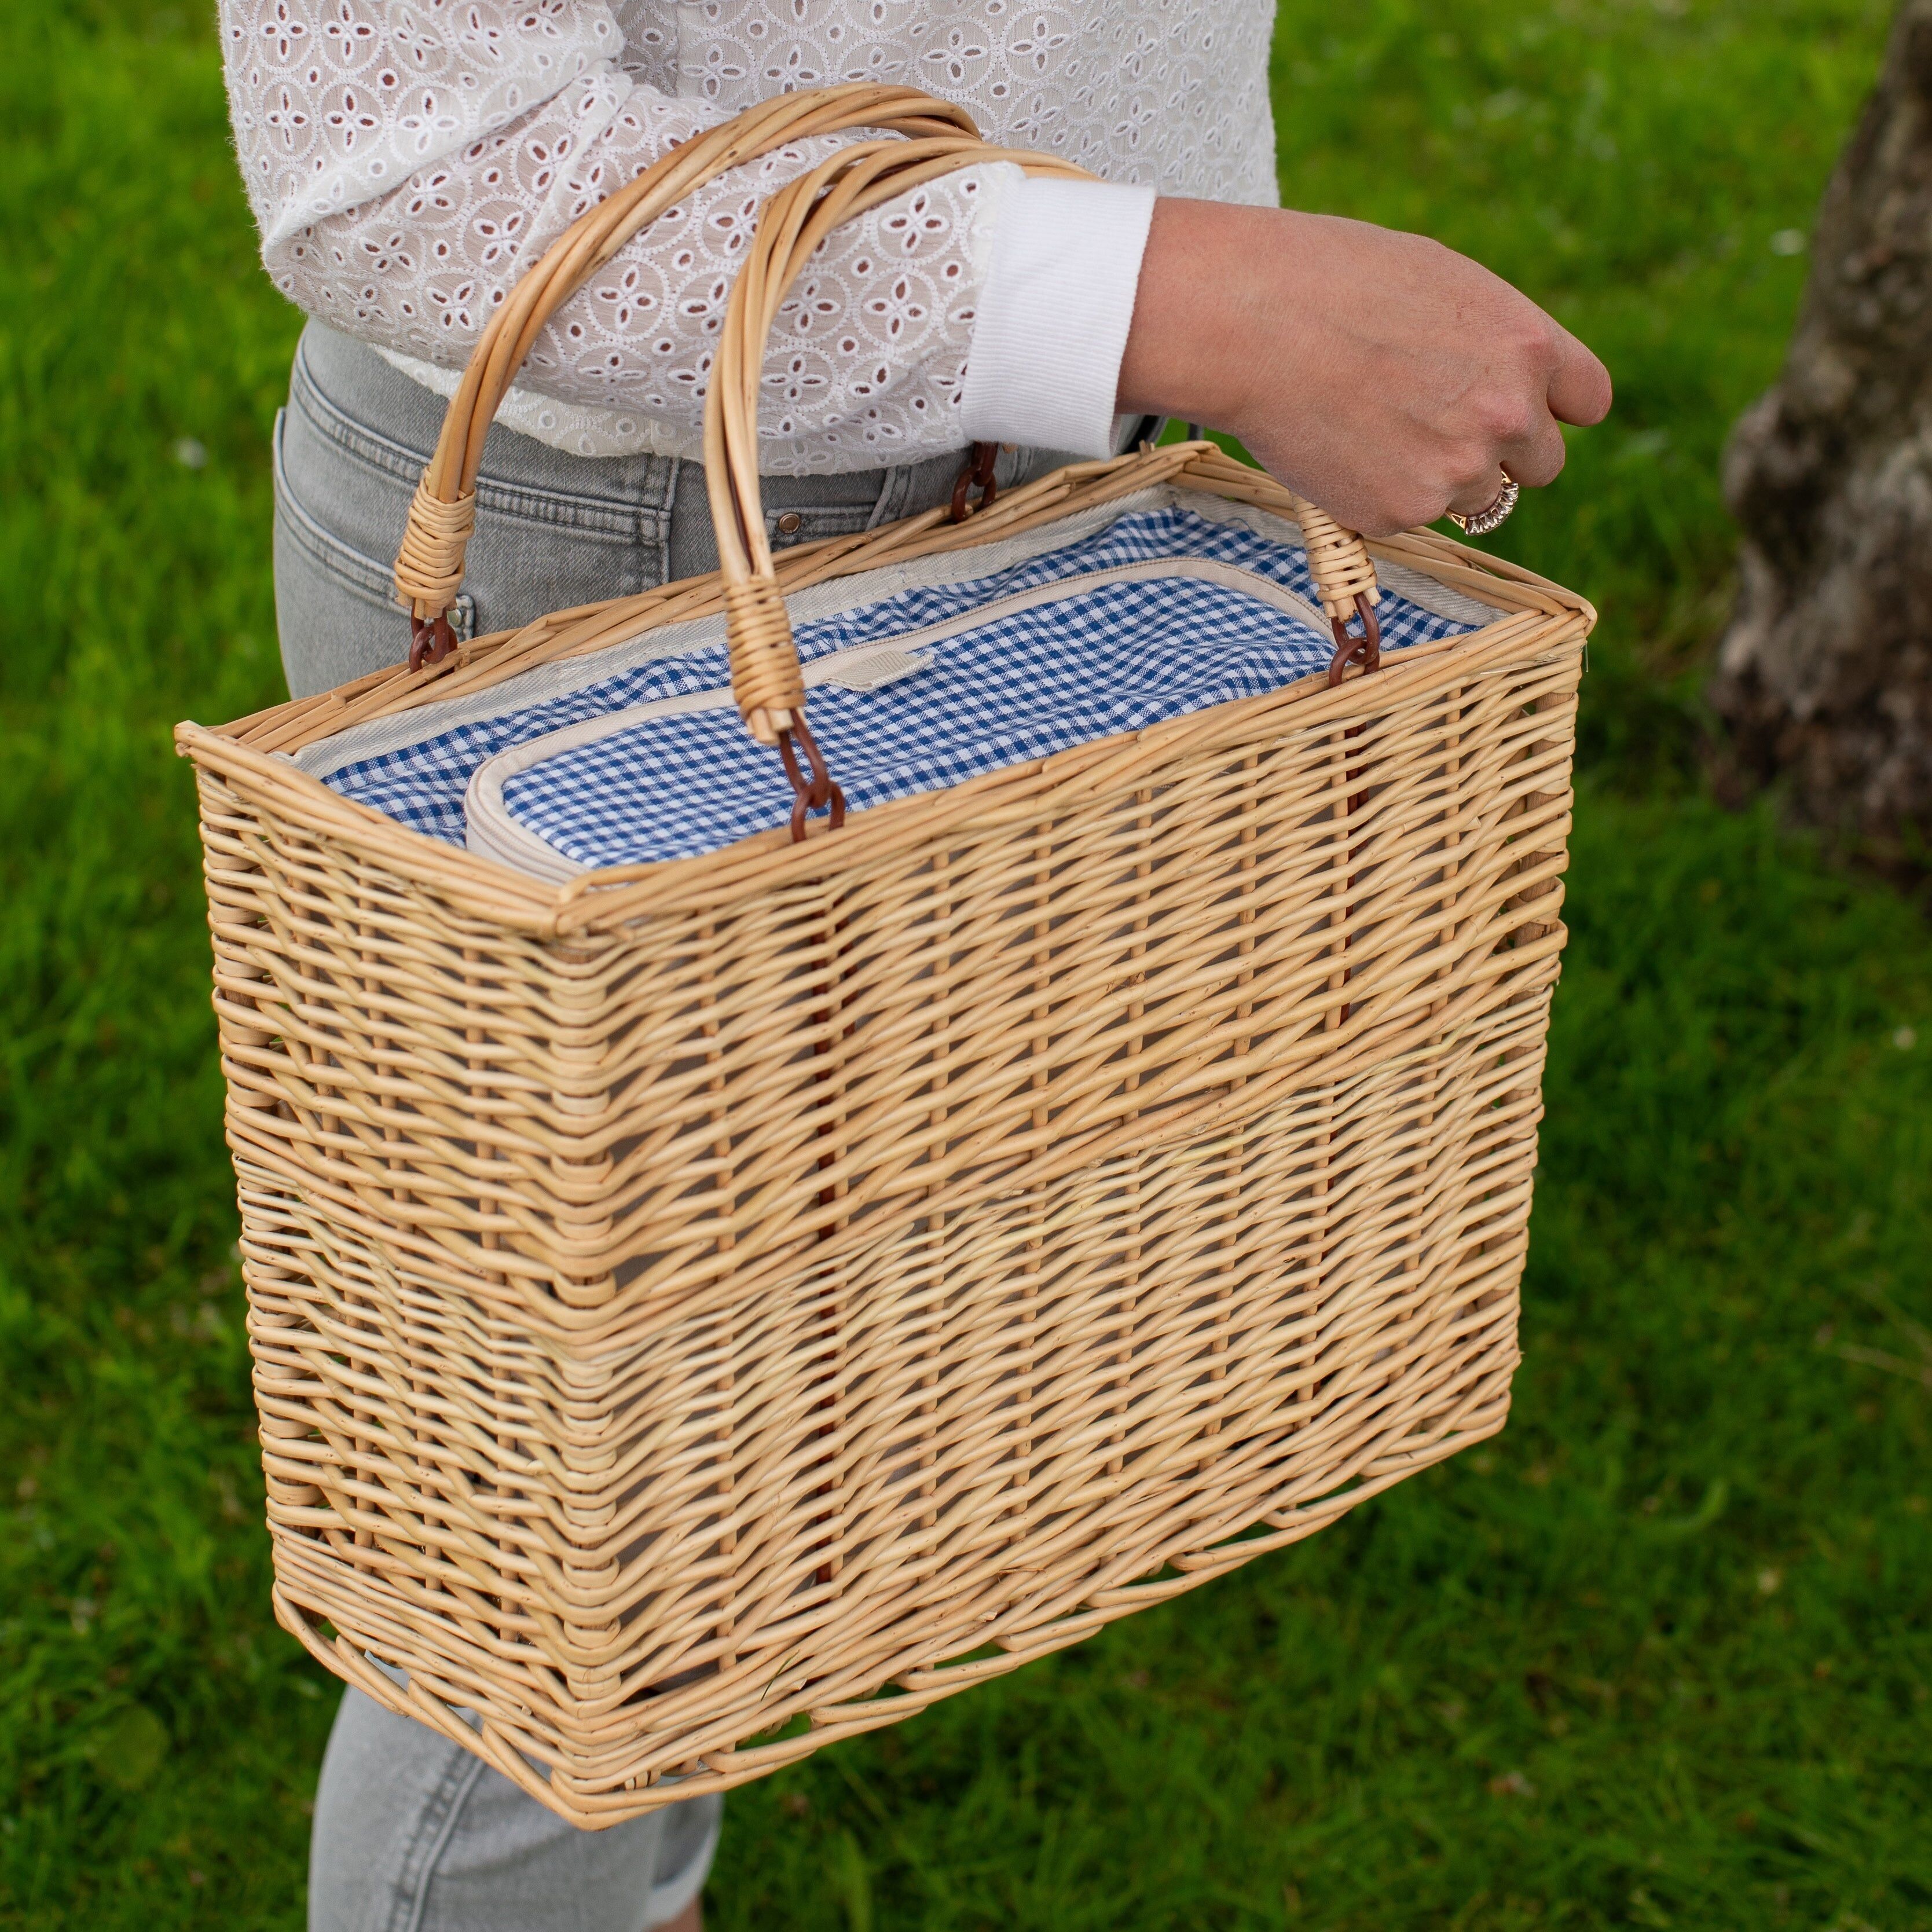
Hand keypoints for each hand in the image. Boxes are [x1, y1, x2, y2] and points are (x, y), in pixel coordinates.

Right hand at [1117, 199, 1611, 536]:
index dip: (1551, 408)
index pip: (1588, 401)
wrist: (1251, 325)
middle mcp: (1507, 417)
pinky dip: (1376, 495)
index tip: (1522, 411)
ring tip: (1369, 427)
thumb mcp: (1440, 284)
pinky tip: (1337, 447)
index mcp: (1528, 347)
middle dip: (1498, 451)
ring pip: (1472, 498)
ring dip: (1435, 476)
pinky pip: (1406, 517)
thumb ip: (1491, 341)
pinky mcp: (1400, 514)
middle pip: (1540, 465)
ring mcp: (1456, 473)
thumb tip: (1503, 382)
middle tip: (1431, 425)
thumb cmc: (1331, 282)